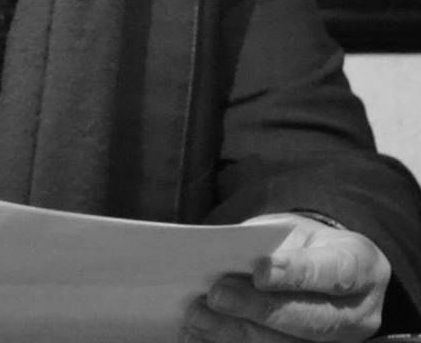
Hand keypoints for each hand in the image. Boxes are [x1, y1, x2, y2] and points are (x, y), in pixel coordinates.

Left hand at [182, 213, 390, 342]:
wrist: (320, 266)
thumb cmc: (301, 244)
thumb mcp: (290, 229)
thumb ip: (264, 244)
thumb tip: (219, 257)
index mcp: (361, 265)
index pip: (335, 273)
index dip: (297, 274)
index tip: (259, 271)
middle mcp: (358, 313)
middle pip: (311, 320)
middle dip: (258, 308)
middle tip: (217, 294)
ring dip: (238, 332)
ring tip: (199, 315)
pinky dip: (231, 342)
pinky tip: (201, 333)